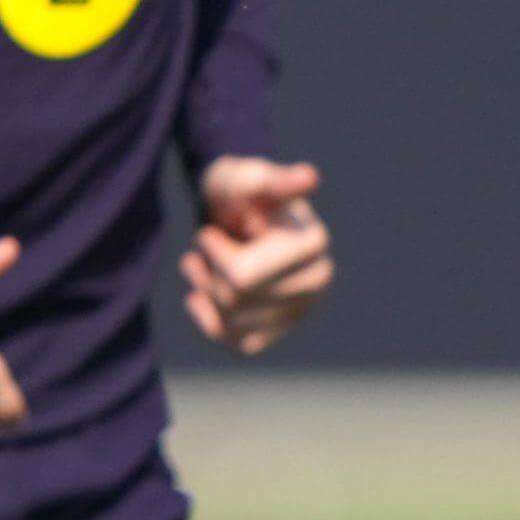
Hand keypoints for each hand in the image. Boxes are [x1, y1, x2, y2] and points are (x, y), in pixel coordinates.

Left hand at [182, 155, 332, 355]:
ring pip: (228, 322)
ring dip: (204, 289)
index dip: (213, 251)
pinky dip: (208, 318)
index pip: (240, 276)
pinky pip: (229, 342)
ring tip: (204, 264)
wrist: (232, 215)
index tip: (214, 230)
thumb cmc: (237, 192)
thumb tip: (309, 178)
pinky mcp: (278, 333)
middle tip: (207, 246)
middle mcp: (317, 283)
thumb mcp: (244, 178)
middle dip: (209, 271)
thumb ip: (269, 180)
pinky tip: (202, 294)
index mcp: (314, 243)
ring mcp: (299, 312)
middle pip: (233, 299)